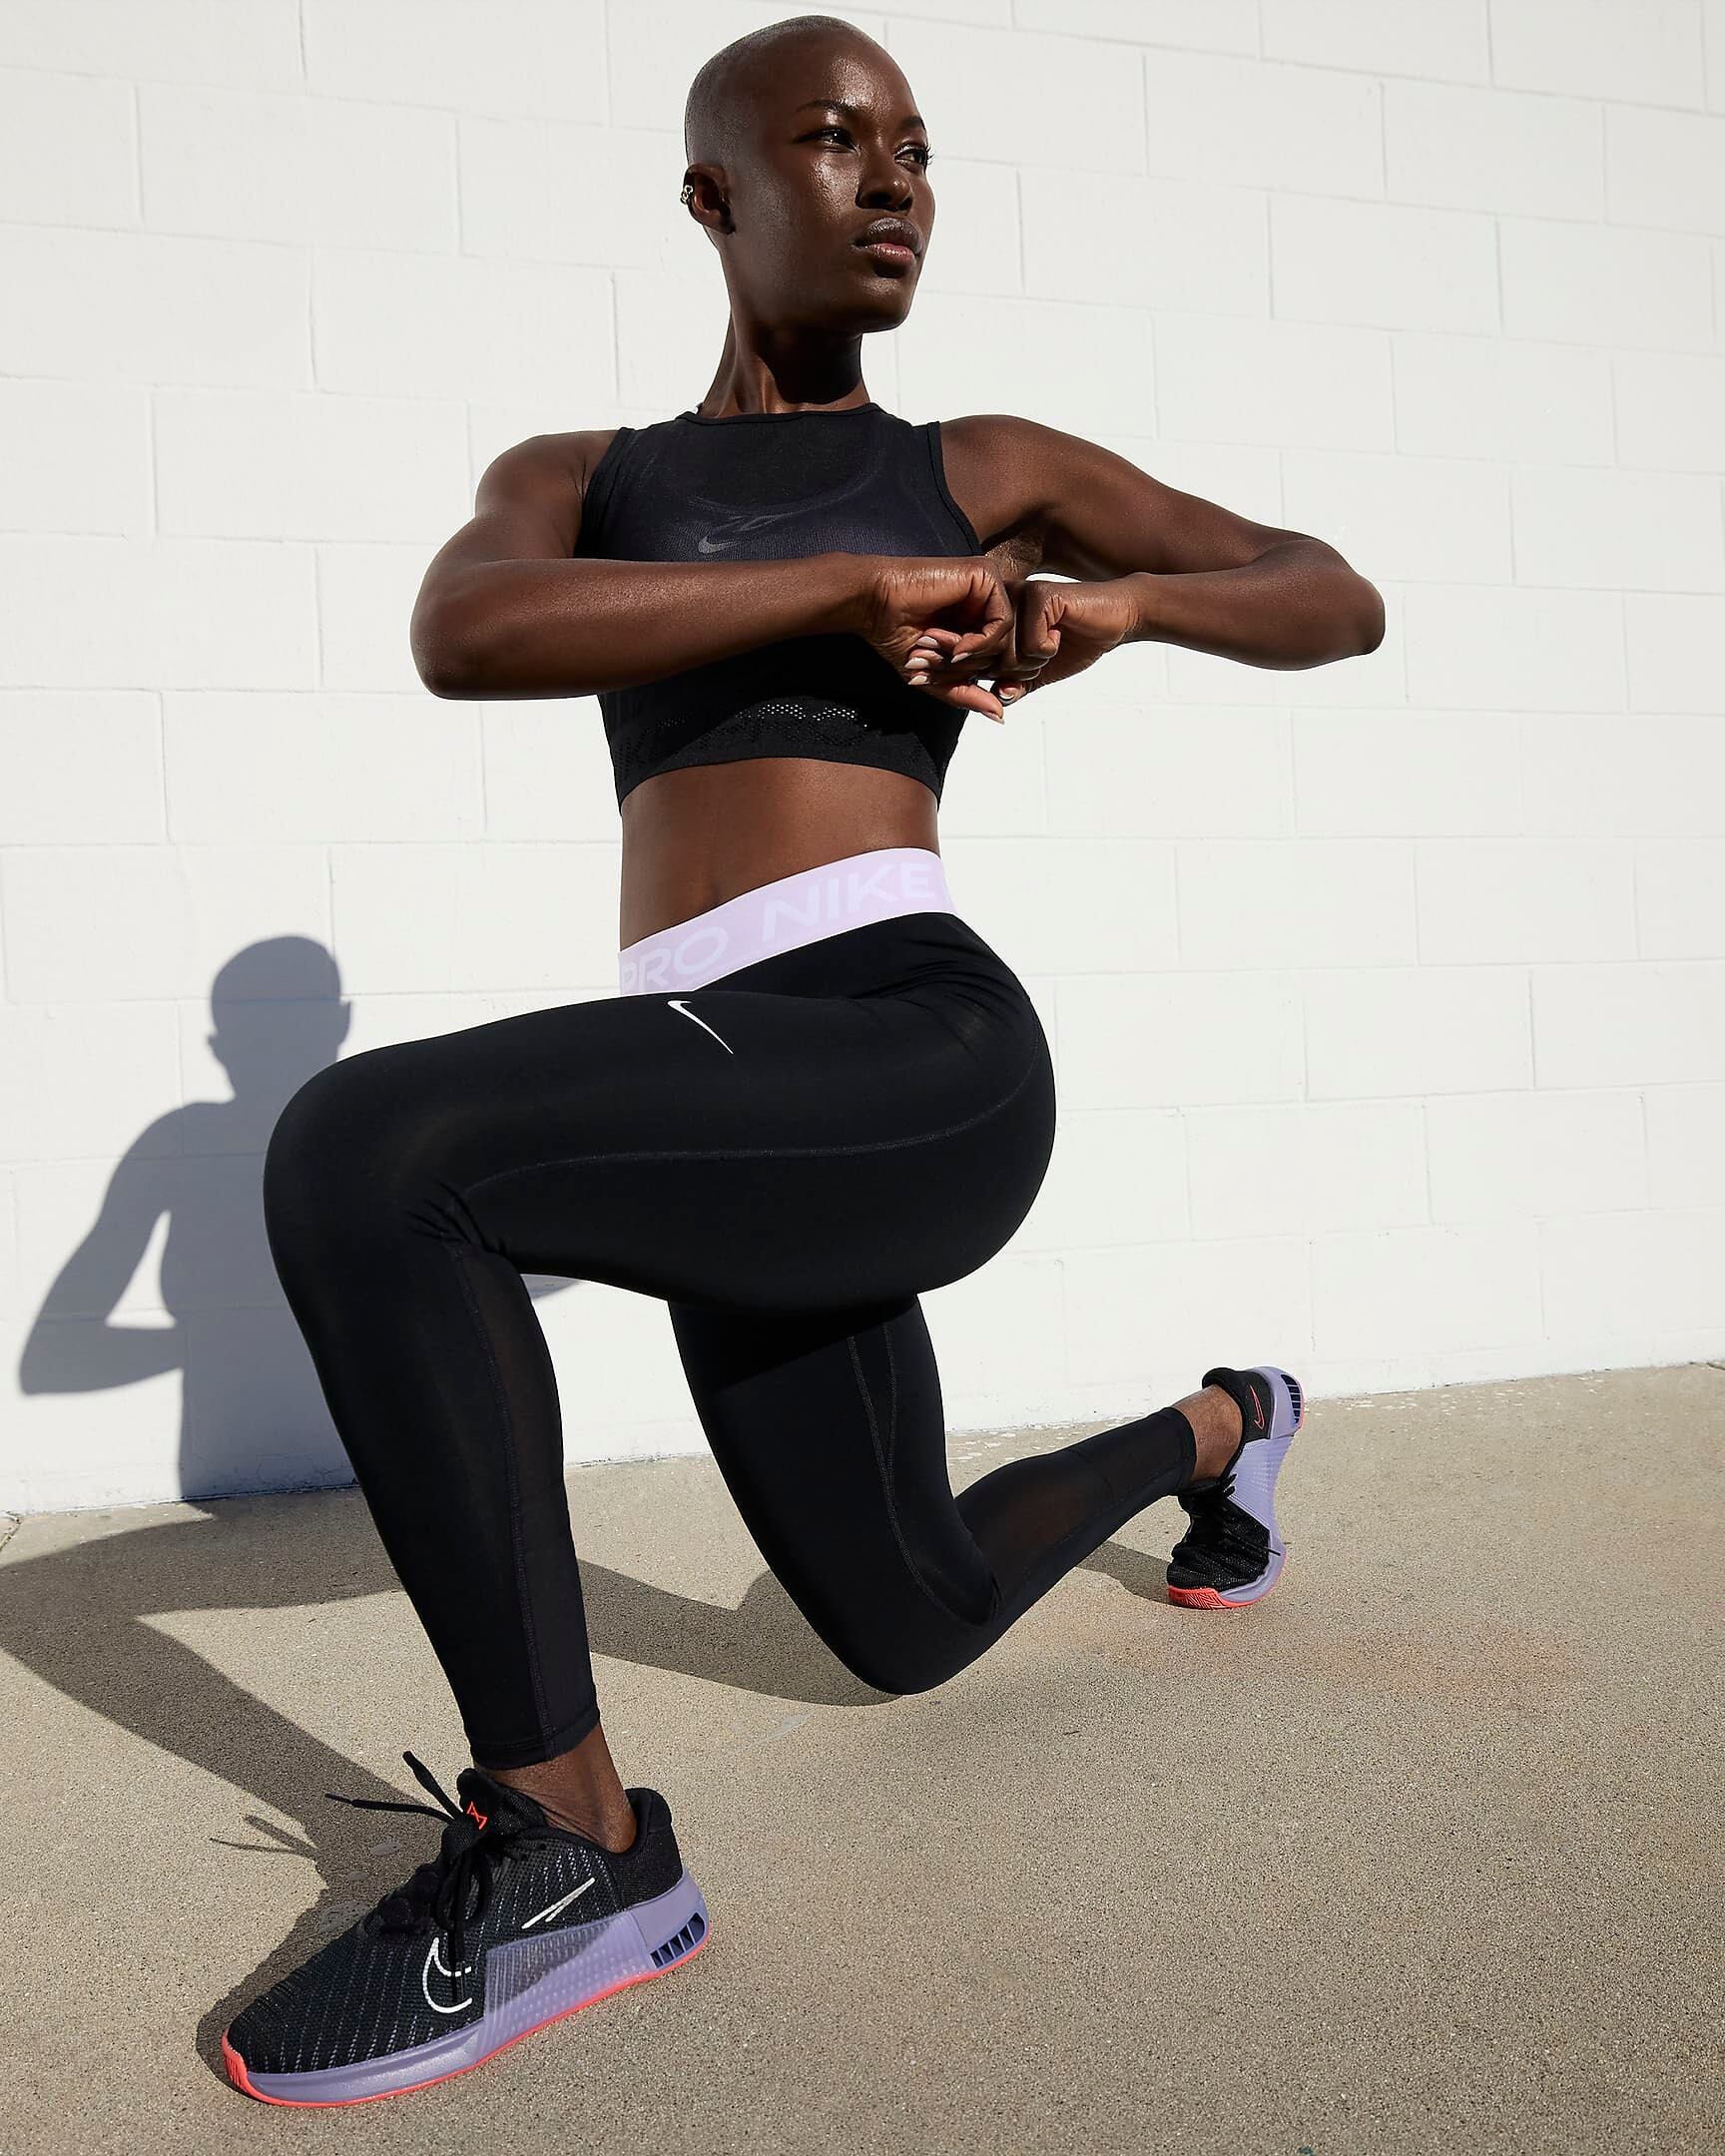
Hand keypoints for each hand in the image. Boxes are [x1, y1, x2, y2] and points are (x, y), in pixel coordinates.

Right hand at [848, 557, 1015, 719]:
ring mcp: (988, 588)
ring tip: (939, 648)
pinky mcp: (986, 576)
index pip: (996, 659)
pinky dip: (981, 642)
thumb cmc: (896, 633)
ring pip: (1006, 640)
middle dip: (967, 667)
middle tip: (933, 658)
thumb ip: (968, 694)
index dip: (969, 676)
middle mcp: (985, 602)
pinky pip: (1003, 622)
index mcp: (976, 620)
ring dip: (970, 656)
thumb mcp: (936, 676)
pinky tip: (956, 644)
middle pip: (1002, 651)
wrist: (873, 602)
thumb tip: (1000, 717)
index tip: (936, 671)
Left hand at [900, 576, 1140, 711]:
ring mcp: (1018, 597)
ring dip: (1033, 663)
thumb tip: (993, 701)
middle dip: (1010, 672)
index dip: (962, 673)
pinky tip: (1060, 633)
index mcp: (996, 620)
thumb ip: (1016, 685)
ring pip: (1008, 653)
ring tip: (1053, 646)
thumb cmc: (1079, 643)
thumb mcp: (1041, 672)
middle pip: (986, 657)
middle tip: (1038, 659)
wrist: (1117, 620)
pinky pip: (1031, 642)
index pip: (972, 654)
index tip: (942, 681)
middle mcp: (1001, 605)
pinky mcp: (1040, 594)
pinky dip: (1047, 648)